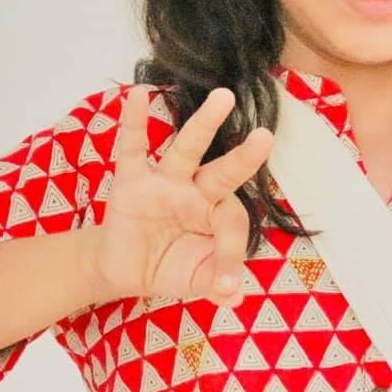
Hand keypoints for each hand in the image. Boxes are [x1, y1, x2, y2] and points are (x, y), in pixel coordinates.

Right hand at [90, 86, 274, 308]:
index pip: (233, 226)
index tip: (225, 285)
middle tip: (266, 136)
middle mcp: (197, 191)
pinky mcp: (131, 182)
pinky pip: (132, 148)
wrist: (125, 269)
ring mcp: (166, 182)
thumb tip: (237, 296)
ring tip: (224, 97)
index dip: (231, 255)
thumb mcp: (197, 280)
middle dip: (245, 157)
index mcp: (219, 215)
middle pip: (225, 172)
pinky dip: (132, 122)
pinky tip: (135, 95)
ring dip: (205, 123)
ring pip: (188, 149)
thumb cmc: (171, 267)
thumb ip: (217, 285)